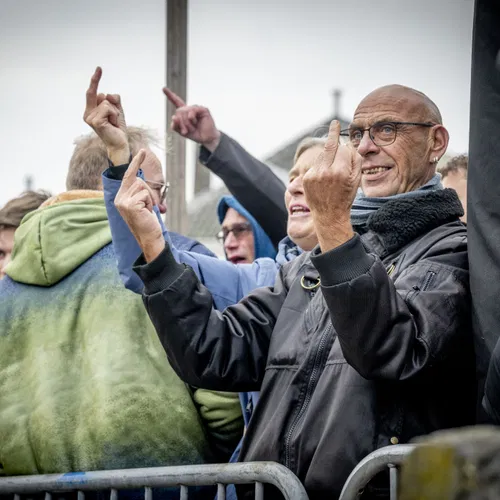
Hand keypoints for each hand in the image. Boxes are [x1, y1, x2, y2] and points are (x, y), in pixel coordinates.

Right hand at [83, 67, 129, 164]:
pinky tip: (113, 125)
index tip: (99, 68)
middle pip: (102, 96)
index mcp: (90, 110)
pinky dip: (115, 115)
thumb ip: (113, 99)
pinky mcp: (96, 121)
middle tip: (115, 120)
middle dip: (112, 104)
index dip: (96, 79)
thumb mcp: (117, 110)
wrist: (120, 144)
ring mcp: (90, 118)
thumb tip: (107, 94)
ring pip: (107, 102)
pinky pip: (108, 108)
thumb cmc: (117, 128)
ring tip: (113, 123)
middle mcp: (88, 113)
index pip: (93, 92)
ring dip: (115, 112)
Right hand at [115, 150, 164, 262]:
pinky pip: (145, 195)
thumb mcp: (141, 205)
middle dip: (148, 192)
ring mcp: (122, 201)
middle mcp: (118, 198)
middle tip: (148, 208)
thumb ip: (138, 193)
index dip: (136, 163)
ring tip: (146, 211)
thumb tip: (141, 181)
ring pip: (142, 187)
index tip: (143, 151)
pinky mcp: (129, 205)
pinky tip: (146, 213)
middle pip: (138, 180)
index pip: (128, 176)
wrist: (149, 238)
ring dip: (149, 199)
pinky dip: (149, 203)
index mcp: (120, 197)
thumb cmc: (147, 222)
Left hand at [164, 88, 220, 151]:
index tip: (164, 89)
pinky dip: (191, 118)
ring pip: (184, 112)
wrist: (206, 139)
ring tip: (192, 128)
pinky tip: (195, 121)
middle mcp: (190, 109)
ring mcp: (196, 108)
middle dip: (180, 123)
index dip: (170, 96)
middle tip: (185, 131)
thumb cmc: (195, 134)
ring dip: (186, 123)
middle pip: (178, 111)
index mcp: (184, 113)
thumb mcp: (181, 132)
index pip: (176, 102)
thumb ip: (175, 125)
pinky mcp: (202, 109)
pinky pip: (192, 111)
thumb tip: (174, 117)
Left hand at [303, 120, 361, 251]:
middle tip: (334, 123)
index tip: (346, 140)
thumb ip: (356, 160)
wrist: (329, 215)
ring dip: (328, 155)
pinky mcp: (306, 178)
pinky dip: (320, 165)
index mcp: (341, 172)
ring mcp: (314, 175)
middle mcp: (326, 172)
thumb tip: (350, 144)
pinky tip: (324, 176)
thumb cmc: (346, 197)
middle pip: (330, 145)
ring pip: (322, 155)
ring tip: (333, 164)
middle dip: (333, 133)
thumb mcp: (356, 180)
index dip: (347, 148)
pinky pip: (315, 164)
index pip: (344, 149)